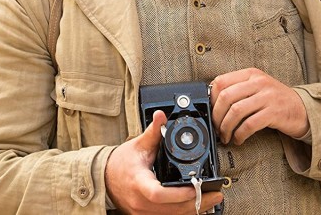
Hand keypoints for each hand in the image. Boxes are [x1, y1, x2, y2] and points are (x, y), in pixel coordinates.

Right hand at [105, 111, 223, 213]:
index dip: (178, 194)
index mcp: (139, 182)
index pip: (158, 193)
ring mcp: (142, 212)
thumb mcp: (138, 145)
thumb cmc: (120, 163)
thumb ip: (153, 132)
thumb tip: (161, 116)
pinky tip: (197, 208)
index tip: (195, 186)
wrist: (104, 179)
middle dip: (196, 203)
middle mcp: (140, 201)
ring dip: (193, 210)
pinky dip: (182, 214)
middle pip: (170, 209)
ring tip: (211, 200)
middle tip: (216, 195)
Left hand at [210, 68, 309, 144]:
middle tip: (216, 127)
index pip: (221, 81)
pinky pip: (249, 125)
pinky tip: (239, 139)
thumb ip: (238, 89)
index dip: (211, 99)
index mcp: (251, 74)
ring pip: (235, 111)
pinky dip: (240, 135)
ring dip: (226, 128)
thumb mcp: (257, 87)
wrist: (302, 109)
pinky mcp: (274, 112)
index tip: (211, 111)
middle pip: (226, 96)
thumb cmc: (276, 100)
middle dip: (216, 116)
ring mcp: (267, 96)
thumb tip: (212, 102)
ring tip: (226, 136)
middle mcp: (259, 82)